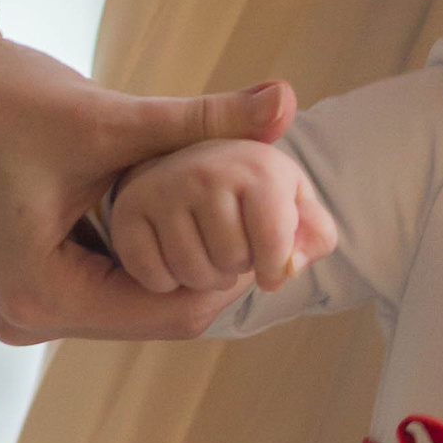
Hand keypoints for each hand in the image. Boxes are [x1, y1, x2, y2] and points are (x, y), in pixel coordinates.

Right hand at [0, 22, 313, 346]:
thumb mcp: (107, 114)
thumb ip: (201, 118)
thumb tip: (291, 99)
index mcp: (37, 298)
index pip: (170, 314)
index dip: (231, 271)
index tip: (274, 225)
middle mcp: (16, 317)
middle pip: (146, 313)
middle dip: (200, 266)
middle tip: (258, 218)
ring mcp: (5, 305)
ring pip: (119, 298)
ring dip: (164, 257)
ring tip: (213, 205)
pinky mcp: (5, 280)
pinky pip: (88, 281)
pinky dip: (126, 248)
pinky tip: (159, 204)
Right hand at [108, 133, 337, 303]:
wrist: (190, 162)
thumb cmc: (254, 191)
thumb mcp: (295, 200)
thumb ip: (315, 232)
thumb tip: (290, 265)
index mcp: (256, 166)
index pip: (274, 244)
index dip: (276, 269)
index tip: (271, 269)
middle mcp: (205, 170)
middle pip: (231, 261)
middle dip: (238, 268)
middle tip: (232, 247)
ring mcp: (162, 188)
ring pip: (192, 272)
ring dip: (205, 278)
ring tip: (208, 252)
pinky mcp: (127, 211)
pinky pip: (155, 276)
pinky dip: (168, 281)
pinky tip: (175, 254)